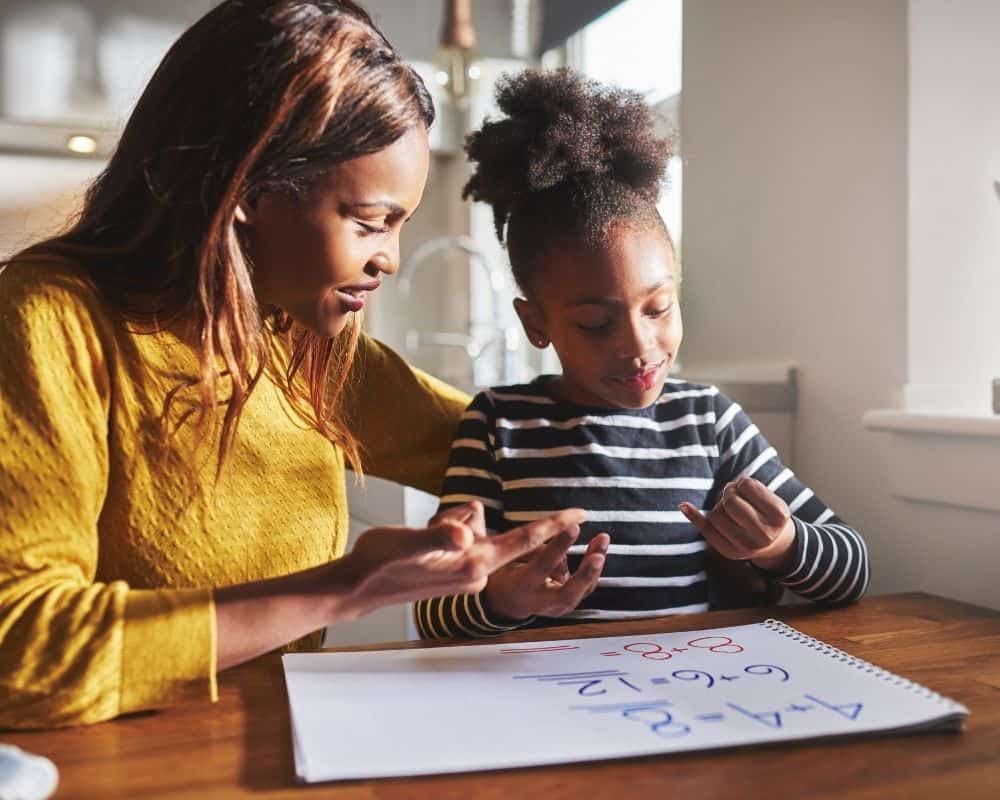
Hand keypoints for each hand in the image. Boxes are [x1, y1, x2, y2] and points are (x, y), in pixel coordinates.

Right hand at [341, 507, 590, 617]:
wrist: (357, 588)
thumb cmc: (381, 563)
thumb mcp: (409, 542)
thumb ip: (440, 537)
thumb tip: (465, 532)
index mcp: (474, 564)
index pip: (524, 540)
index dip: (553, 525)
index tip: (583, 512)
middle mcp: (476, 572)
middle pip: (489, 528)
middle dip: (465, 520)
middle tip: (430, 531)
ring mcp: (466, 574)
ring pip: (472, 529)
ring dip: (448, 525)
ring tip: (417, 542)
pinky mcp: (454, 573)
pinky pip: (461, 538)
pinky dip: (444, 533)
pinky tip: (417, 548)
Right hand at [483, 530, 609, 621]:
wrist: (508, 601)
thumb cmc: (510, 573)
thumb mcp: (512, 558)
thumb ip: (535, 549)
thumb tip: (562, 536)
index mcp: (523, 586)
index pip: (543, 565)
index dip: (559, 546)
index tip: (573, 527)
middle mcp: (542, 601)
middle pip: (568, 593)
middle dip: (585, 574)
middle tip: (599, 557)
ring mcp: (557, 607)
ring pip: (582, 590)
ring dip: (596, 565)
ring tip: (602, 539)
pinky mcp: (567, 605)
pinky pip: (585, 587)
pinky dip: (594, 568)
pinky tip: (598, 548)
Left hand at [679, 477, 795, 571]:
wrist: (774, 544)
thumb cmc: (767, 514)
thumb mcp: (770, 498)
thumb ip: (748, 489)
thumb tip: (719, 490)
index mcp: (779, 515)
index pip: (747, 486)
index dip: (742, 482)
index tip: (745, 487)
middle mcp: (764, 534)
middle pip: (730, 501)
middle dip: (728, 493)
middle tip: (733, 495)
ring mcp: (747, 546)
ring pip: (716, 514)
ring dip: (719, 506)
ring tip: (732, 510)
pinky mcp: (730, 552)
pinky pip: (706, 530)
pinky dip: (694, 516)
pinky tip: (684, 506)